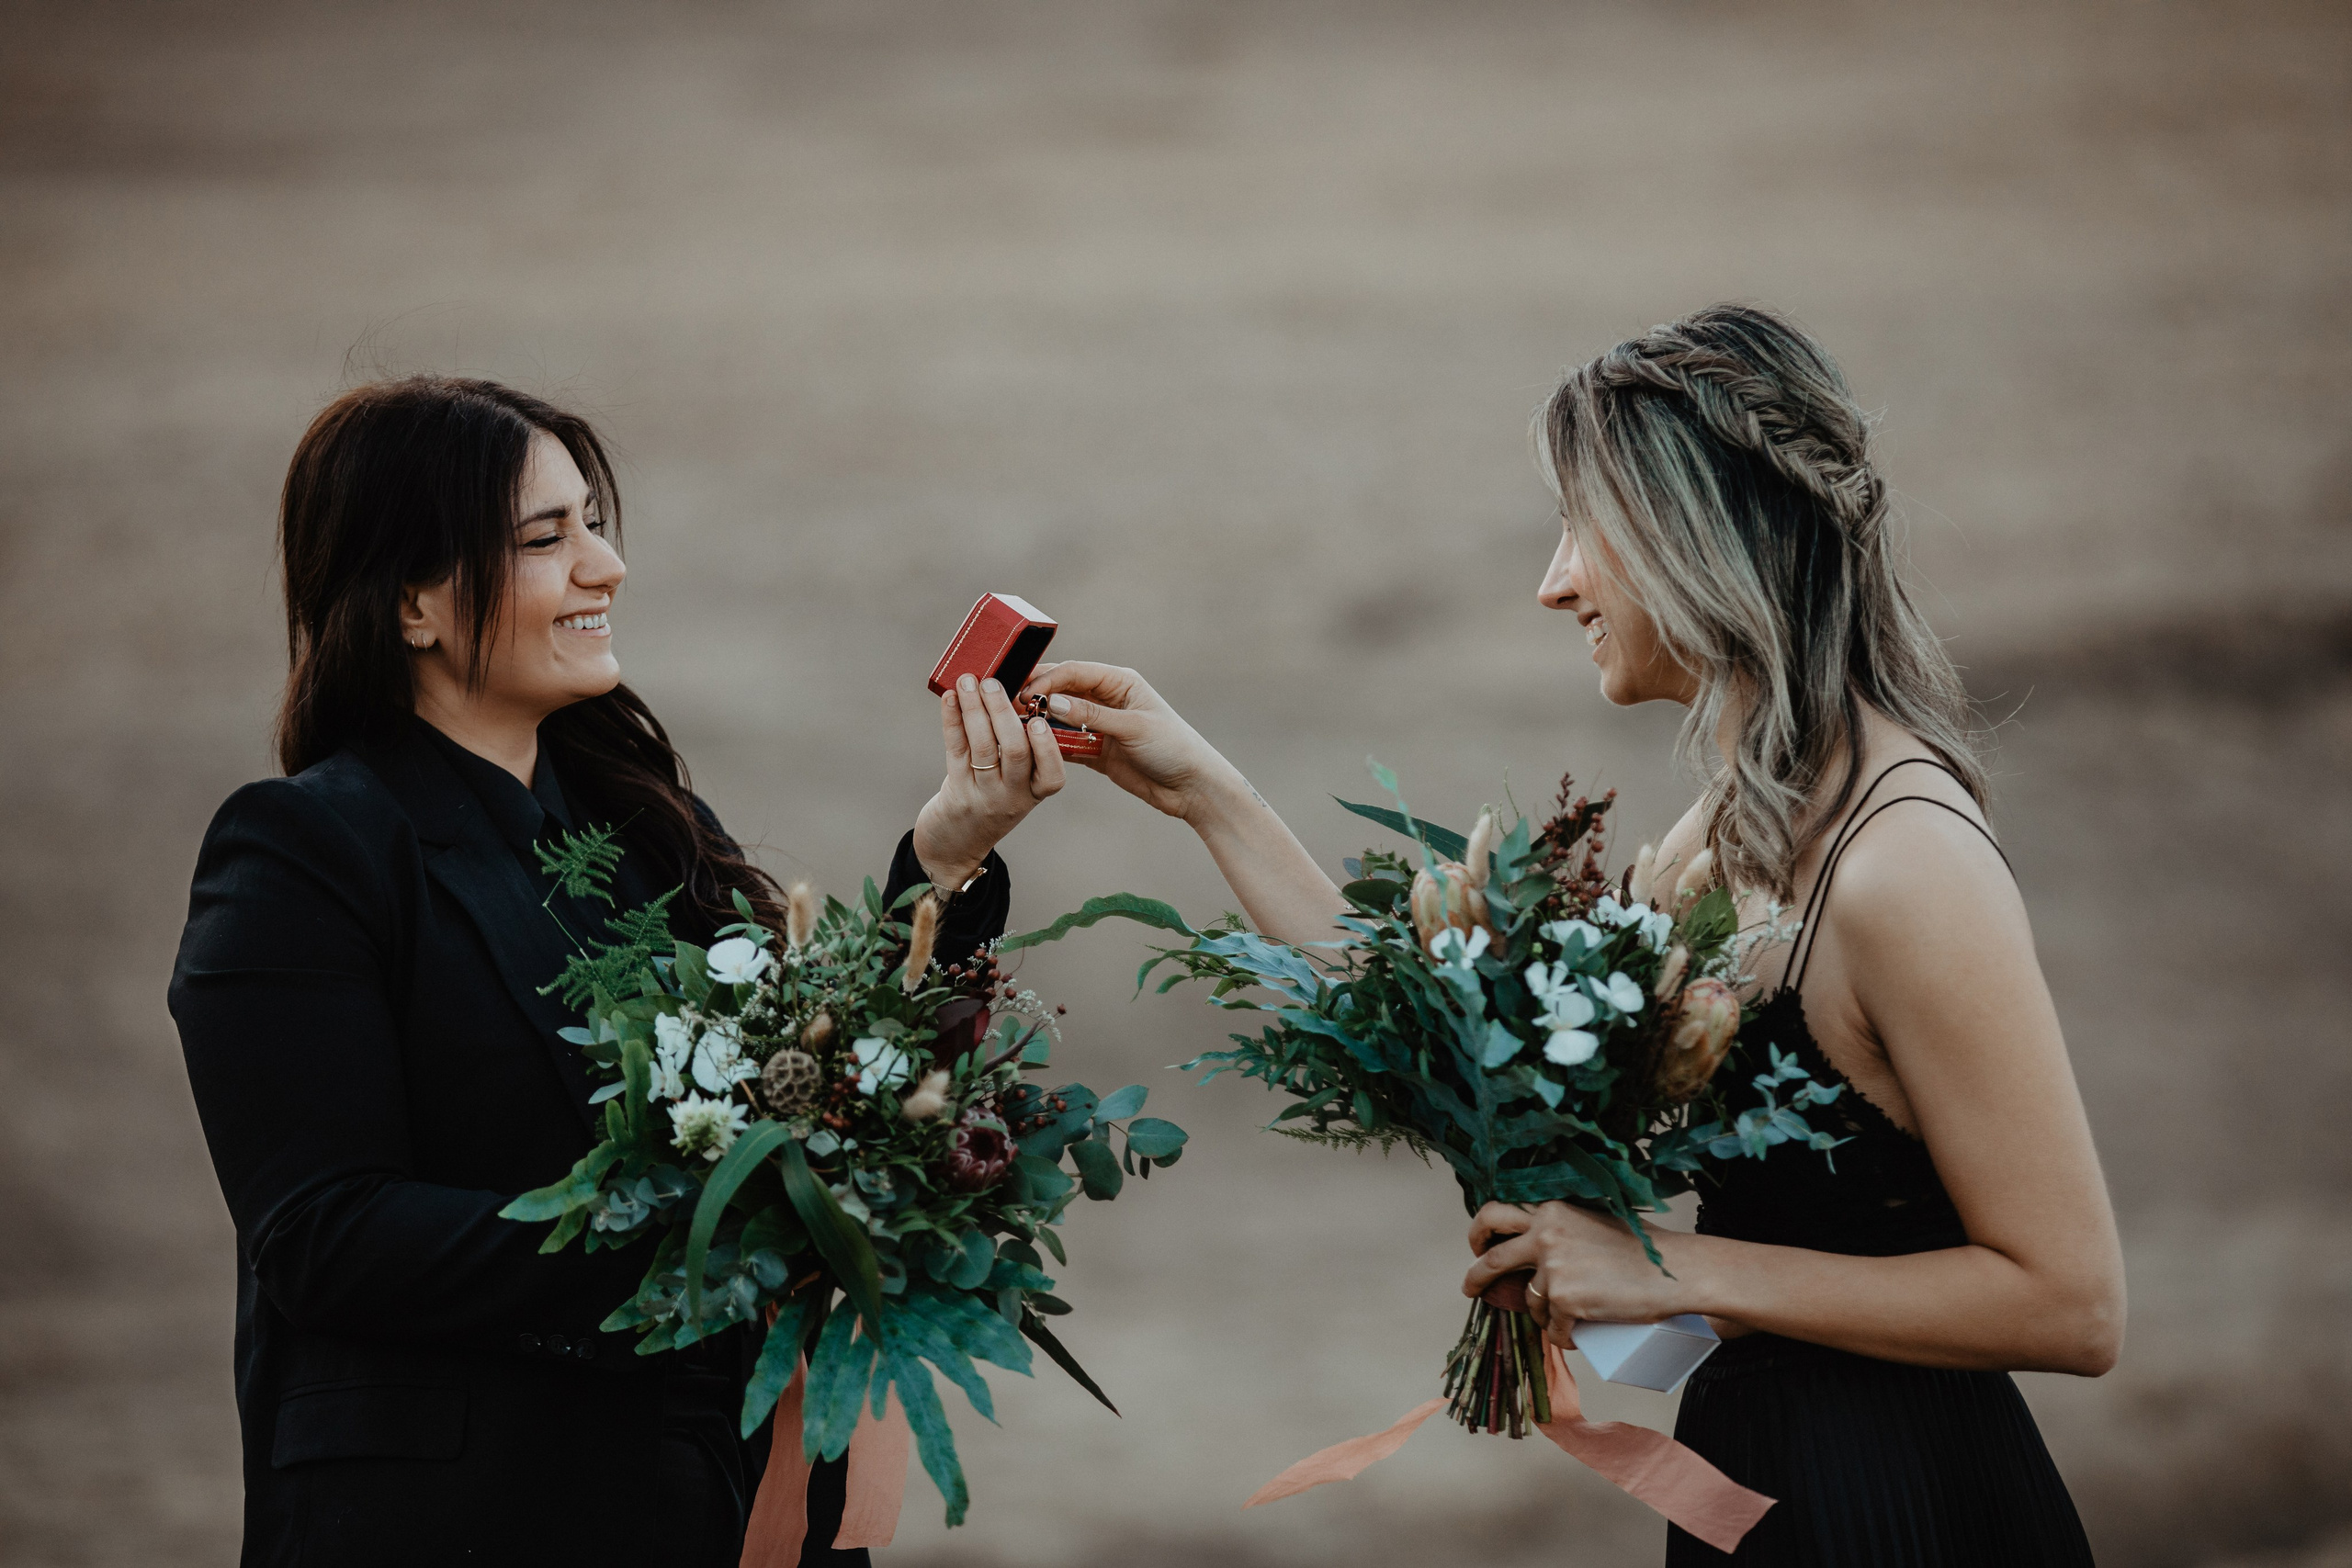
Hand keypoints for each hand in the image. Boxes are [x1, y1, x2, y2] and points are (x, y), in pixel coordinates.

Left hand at [911, 676, 1064, 889]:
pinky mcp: (956, 792)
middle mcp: (1013, 797)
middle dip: (1002, 712)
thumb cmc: (988, 803)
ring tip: (967, 681)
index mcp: (1035, 793)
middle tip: (992, 682)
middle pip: (1015, 752)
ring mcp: (984, 796)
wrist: (954, 846)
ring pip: (983, 747)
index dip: (1047, 747)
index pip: (1052, 774)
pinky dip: (952, 720)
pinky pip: (956, 750)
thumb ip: (1018, 749)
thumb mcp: (1013, 785)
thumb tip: (1007, 692)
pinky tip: (949, 699)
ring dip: (974, 709)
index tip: (1038, 719)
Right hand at [1017, 660, 1238, 821]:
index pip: (1076, 671)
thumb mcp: (1133, 727)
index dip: (1048, 678)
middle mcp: (1108, 699)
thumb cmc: (1173, 747)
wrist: (1191, 787)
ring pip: (1061, 717)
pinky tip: (1032, 747)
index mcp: (1120, 682)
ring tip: (1014, 726)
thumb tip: (1052, 701)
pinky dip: (1051, 744)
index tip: (1025, 691)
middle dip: (1038, 695)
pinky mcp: (1096, 750)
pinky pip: (1066, 743)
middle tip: (1009, 705)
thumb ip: (1092, 715)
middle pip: (1064, 690)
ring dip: (1041, 721)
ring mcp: (1100, 725)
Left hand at [1462, 1201, 1694, 1344]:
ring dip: (1543, 1313)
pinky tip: (1577, 1335)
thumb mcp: (1594, 1220)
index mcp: (1551, 1209)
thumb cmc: (1645, 1247)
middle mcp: (1545, 1234)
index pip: (1496, 1213)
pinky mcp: (1566, 1301)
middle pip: (1490, 1257)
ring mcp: (1553, 1269)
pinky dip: (1564, 1336)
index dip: (1480, 1231)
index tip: (1478, 1245)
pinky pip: (1554, 1328)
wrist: (1675, 1270)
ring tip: (1567, 1316)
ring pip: (1529, 1300)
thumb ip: (1563, 1226)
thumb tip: (1537, 1248)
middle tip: (1472, 1288)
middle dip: (1475, 1275)